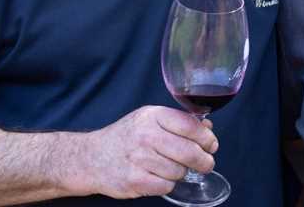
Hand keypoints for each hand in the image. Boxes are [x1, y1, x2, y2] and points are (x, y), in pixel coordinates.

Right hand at [72, 105, 217, 198]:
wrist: (92, 157)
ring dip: (180, 173)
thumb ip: (179, 122)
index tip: (211, 145)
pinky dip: (167, 185)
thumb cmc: (126, 137)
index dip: (206, 137)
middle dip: (203, 161)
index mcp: (153, 116)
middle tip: (205, 164)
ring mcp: (139, 158)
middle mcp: (146, 135)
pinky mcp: (134, 180)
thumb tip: (208, 128)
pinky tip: (159, 177)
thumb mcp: (150, 120)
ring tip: (172, 168)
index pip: (190, 125)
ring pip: (179, 171)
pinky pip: (166, 186)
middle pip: (189, 151)